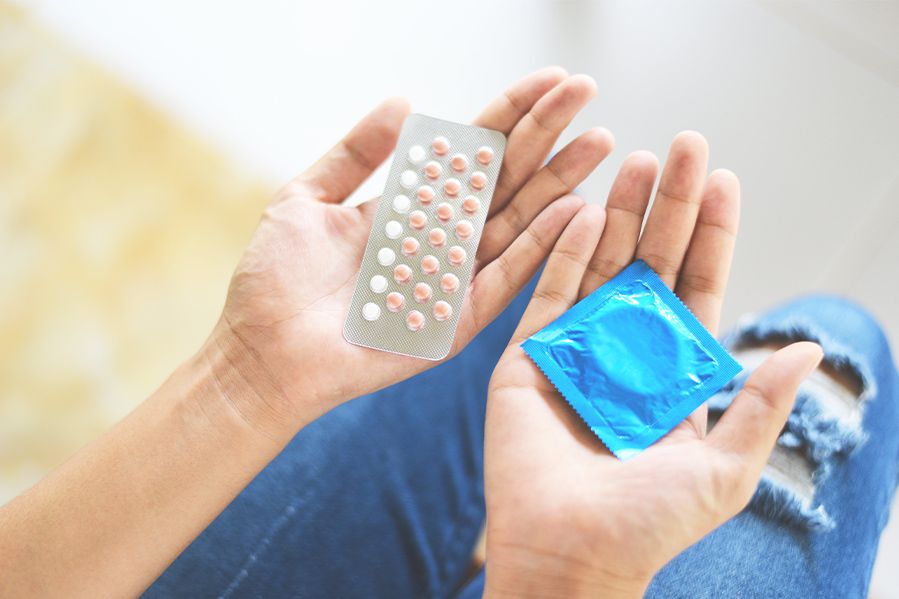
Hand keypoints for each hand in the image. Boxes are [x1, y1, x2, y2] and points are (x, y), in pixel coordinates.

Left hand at [204, 68, 615, 433]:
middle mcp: (439, 239)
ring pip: (516, 223)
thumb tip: (404, 100)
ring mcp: (452, 281)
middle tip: (588, 93)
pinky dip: (540, 247)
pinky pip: (503, 280)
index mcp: (408, 206)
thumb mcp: (307, 198)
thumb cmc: (275, 280)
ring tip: (600, 142)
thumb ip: (356, 154)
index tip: (552, 80)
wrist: (262, 352)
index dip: (510, 113)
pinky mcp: (454, 324)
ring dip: (559, 183)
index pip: (470, 151)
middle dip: (547, 135)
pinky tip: (574, 211)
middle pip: (505, 179)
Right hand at [483, 133, 822, 597]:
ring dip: (620, 213)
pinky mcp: (528, 356)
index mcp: (672, 372)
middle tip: (684, 145)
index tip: (724, 183)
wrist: (568, 553)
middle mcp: (625, 351)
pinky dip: (564, 252)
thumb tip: (805, 348)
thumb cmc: (647, 523)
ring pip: (600, 266)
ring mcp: (575, 349)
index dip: (713, 237)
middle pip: (652, 262)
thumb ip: (760, 406)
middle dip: (670, 206)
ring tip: (639, 160)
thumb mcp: (723, 468)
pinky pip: (548, 294)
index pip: (698, 288)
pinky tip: (584, 209)